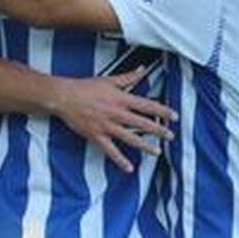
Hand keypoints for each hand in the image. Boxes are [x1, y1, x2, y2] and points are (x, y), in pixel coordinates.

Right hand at [51, 66, 176, 172]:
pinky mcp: (97, 136)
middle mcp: (116, 113)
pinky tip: (129, 168)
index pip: (147, 105)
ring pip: (130, 138)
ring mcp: (107, 126)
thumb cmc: (85, 87)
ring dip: (145, 146)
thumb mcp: (109, 80)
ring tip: (157, 152)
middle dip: (159, 130)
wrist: (64, 97)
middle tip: (170, 136)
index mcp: (121, 99)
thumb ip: (128, 77)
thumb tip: (143, 69)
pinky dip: (120, 160)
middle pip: (142, 123)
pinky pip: (111, 151)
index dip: (162, 111)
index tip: (174, 116)